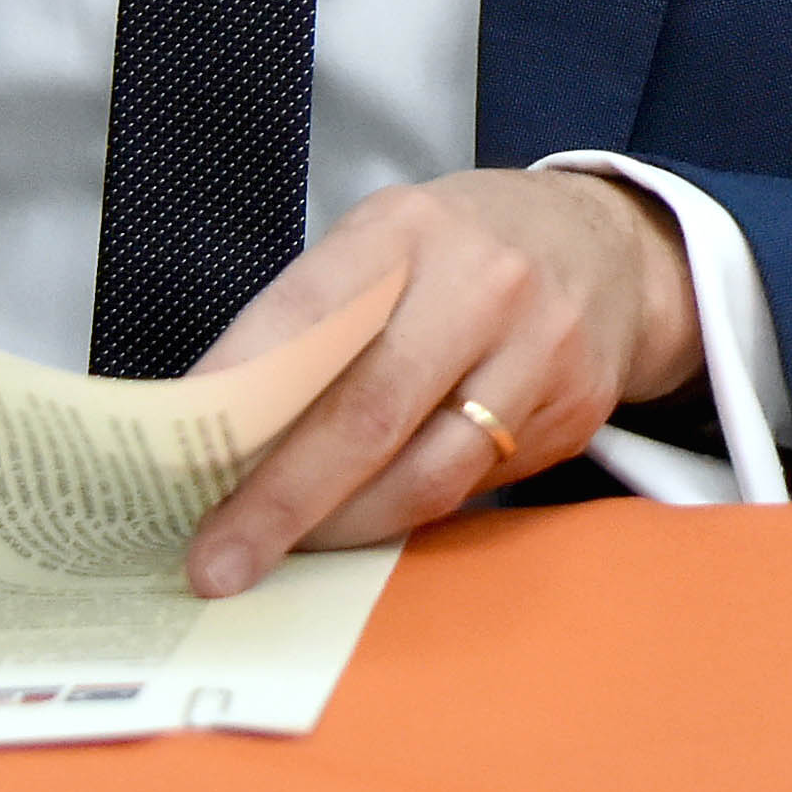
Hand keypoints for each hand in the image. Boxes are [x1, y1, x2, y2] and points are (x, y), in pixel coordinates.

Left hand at [180, 168, 706, 596]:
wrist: (610, 247)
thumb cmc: (464, 250)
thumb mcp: (385, 242)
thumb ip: (314, 319)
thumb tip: (219, 429)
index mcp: (412, 229)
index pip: (310, 315)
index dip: (241, 392)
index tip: (181, 460)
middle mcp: (486, 284)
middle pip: (370, 414)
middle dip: (282, 502)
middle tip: (219, 562)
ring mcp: (543, 352)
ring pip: (428, 475)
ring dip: (344, 530)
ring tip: (288, 553)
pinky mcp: (575, 414)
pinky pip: (475, 489)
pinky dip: (409, 514)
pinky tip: (371, 517)